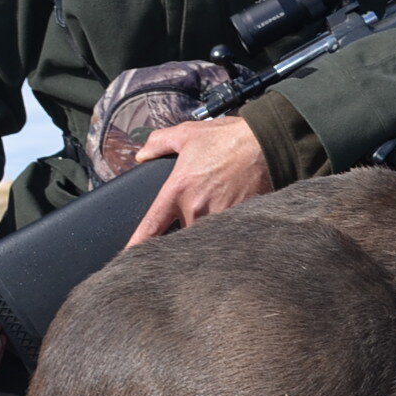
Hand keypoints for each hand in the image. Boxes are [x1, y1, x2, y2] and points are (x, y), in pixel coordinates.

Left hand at [127, 115, 273, 246]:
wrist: (268, 144)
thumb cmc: (229, 139)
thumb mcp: (188, 133)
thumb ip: (160, 142)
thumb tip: (141, 154)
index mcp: (177, 190)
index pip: (151, 228)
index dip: (136, 247)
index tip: (127, 262)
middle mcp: (196, 209)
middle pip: (178, 240)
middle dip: (178, 243)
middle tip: (180, 243)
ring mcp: (219, 218)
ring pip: (202, 241)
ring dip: (202, 241)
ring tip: (207, 238)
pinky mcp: (240, 222)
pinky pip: (225, 237)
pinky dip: (224, 238)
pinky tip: (228, 235)